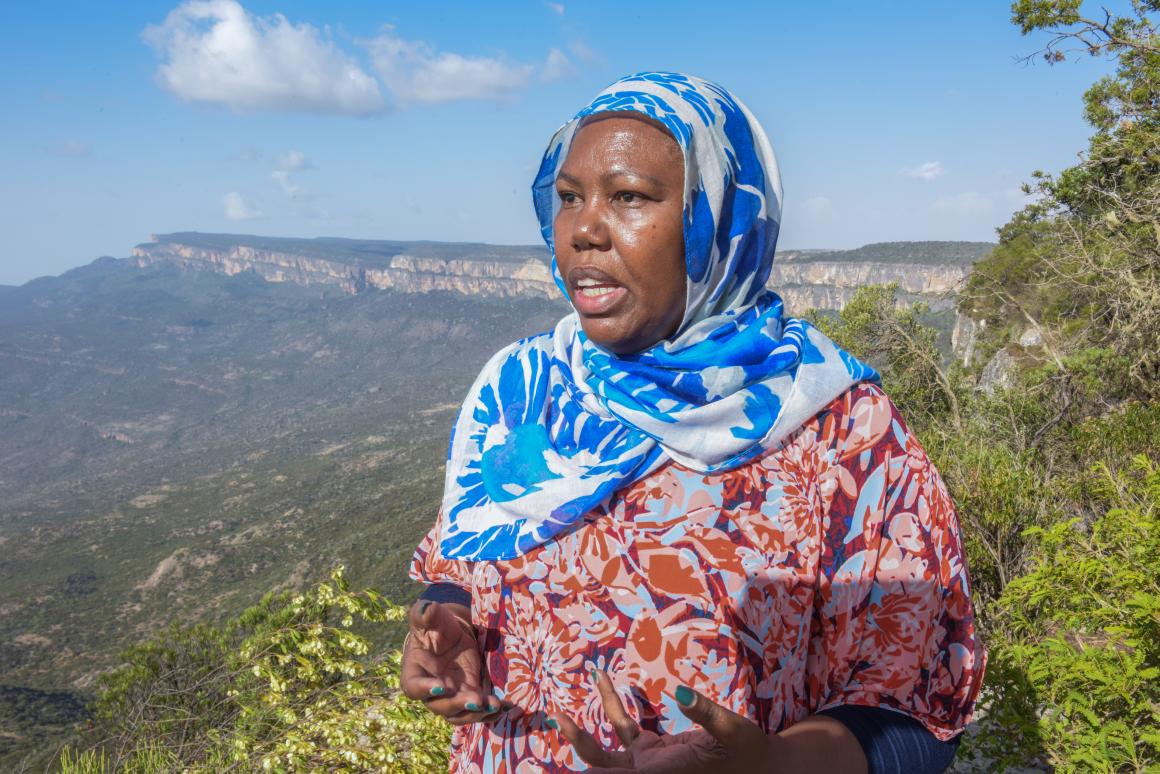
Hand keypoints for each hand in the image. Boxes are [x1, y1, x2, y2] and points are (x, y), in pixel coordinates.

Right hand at [399, 599, 503, 724]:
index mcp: (415, 671)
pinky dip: (490, 711)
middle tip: (475, 700)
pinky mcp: (469, 694)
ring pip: (459, 714)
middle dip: (457, 705)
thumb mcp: (431, 617)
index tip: (442, 687)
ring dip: (475, 713)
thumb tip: (426, 608)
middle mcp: (431, 689)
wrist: (453, 632)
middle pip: (439, 706)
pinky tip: (503, 706)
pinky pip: (477, 709)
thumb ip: (425, 614)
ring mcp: (451, 696)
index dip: (425, 689)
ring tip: (493, 705)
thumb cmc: (436, 625)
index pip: (413, 686)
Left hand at [550, 670, 778, 772]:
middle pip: (601, 771)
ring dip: (580, 735)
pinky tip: (604, 680)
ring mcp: (649, 765)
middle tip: (552, 726)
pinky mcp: (653, 753)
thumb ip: (705, 712)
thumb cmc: (749, 751)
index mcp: (664, 773)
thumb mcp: (733, 729)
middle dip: (577, 749)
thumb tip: (681, 691)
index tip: (564, 771)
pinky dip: (613, 707)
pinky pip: (625, 730)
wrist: (762, 767)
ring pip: (603, 756)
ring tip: (558, 713)